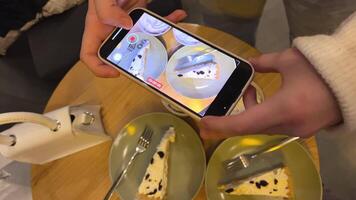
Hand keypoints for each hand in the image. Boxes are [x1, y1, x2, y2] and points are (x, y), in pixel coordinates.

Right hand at [80, 0, 186, 76]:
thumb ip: (106, 9)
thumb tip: (125, 26)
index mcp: (98, 26)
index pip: (90, 54)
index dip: (99, 68)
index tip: (116, 71)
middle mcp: (112, 27)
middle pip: (120, 52)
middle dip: (136, 59)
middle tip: (151, 61)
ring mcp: (128, 21)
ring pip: (142, 40)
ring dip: (158, 41)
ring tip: (171, 41)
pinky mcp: (142, 12)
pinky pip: (154, 21)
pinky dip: (167, 20)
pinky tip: (179, 15)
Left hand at [200, 48, 341, 138]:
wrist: (353, 82)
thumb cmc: (322, 70)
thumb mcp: (289, 61)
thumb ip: (264, 63)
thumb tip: (248, 63)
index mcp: (284, 109)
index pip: (244, 123)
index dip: (222, 125)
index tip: (204, 124)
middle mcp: (288, 126)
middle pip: (251, 126)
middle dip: (234, 116)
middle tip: (220, 106)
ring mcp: (297, 132)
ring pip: (263, 127)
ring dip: (252, 111)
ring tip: (251, 88)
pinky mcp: (303, 130)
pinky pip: (276, 126)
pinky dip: (265, 115)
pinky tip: (267, 98)